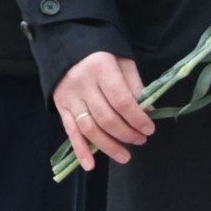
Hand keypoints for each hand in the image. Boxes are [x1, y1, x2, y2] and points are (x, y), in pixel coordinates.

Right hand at [55, 51, 151, 170]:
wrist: (66, 45)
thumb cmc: (101, 54)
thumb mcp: (123, 63)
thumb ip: (136, 86)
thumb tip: (149, 111)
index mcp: (102, 70)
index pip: (122, 101)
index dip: (137, 118)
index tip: (150, 129)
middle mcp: (83, 86)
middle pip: (106, 118)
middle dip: (126, 134)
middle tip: (141, 141)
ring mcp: (69, 98)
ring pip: (89, 128)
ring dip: (108, 146)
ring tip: (125, 156)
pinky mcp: (60, 107)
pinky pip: (70, 132)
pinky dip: (80, 150)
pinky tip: (90, 165)